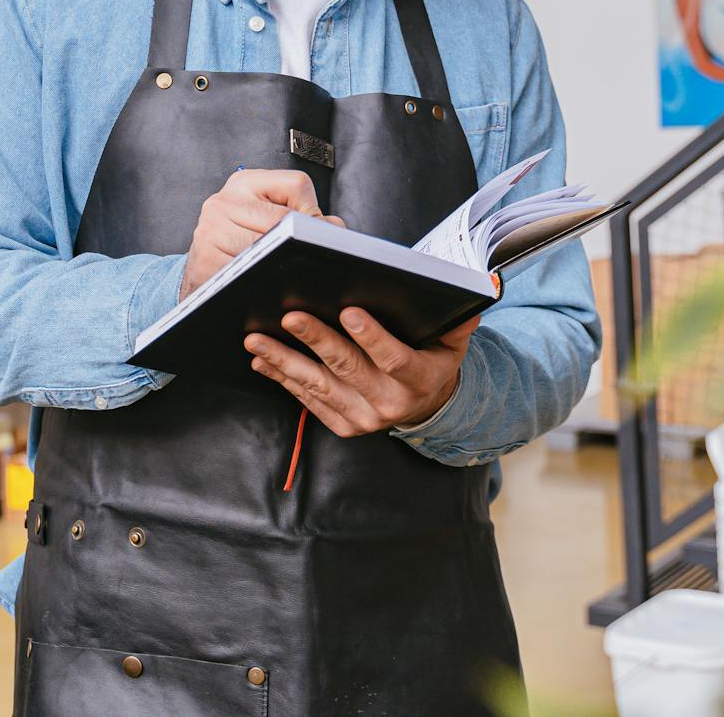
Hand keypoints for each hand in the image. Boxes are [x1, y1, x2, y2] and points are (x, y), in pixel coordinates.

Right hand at [180, 168, 340, 299]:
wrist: (203, 271)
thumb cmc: (242, 240)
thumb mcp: (267, 215)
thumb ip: (304, 215)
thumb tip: (336, 228)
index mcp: (244, 182)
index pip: (297, 185)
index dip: (312, 211)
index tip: (310, 231)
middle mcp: (223, 201)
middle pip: (284, 218)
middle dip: (302, 240)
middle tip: (308, 256)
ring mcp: (211, 231)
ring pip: (268, 247)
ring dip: (284, 262)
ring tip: (285, 268)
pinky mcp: (205, 261)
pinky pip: (248, 272)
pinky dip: (263, 280)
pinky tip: (265, 281)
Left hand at [245, 307, 477, 436]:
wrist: (427, 408)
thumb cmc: (432, 361)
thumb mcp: (452, 343)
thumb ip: (457, 321)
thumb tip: (467, 297)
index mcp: (418, 379)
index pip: (393, 359)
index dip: (372, 336)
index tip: (349, 310)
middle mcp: (389, 404)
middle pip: (347, 369)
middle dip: (316, 340)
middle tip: (289, 316)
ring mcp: (363, 418)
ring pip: (318, 386)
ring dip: (285, 361)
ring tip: (256, 340)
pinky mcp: (343, 425)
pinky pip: (308, 400)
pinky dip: (283, 378)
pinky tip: (263, 360)